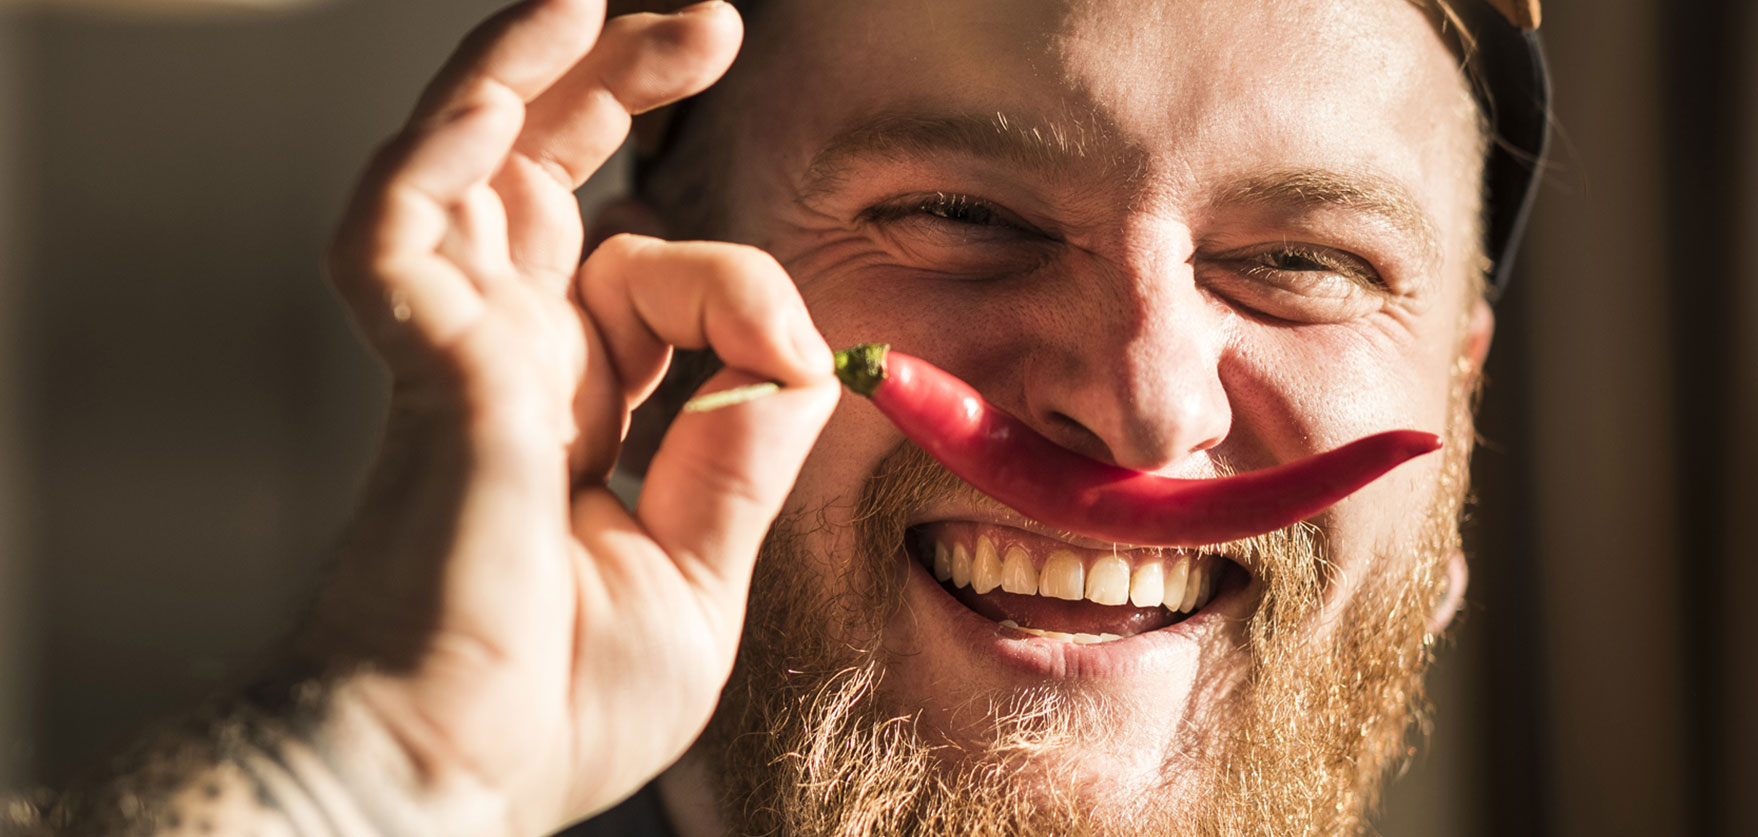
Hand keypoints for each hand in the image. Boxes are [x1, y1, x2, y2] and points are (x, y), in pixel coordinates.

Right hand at [313, 0, 836, 831]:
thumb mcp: (702, 574)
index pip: (649, 276)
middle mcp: (513, 361)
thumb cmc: (552, 701)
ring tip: (603, 3)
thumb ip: (747, 452)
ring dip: (536, 74)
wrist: (448, 769)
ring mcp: (460, 353)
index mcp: (576, 410)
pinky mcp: (422, 364)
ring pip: (480, 169)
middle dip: (621, 92)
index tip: (793, 357)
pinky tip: (503, 92)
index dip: (735, 283)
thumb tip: (799, 348)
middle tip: (705, 28)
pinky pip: (407, 222)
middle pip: (556, 181)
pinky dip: (447, 148)